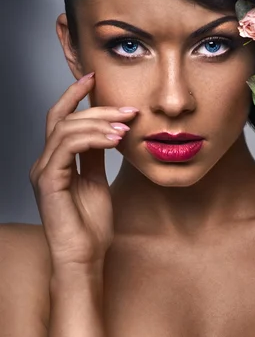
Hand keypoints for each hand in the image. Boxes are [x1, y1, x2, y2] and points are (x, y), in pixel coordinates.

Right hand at [29, 72, 138, 271]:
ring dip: (98, 123)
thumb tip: (107, 129)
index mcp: (56, 161)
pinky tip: (114, 140)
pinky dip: (92, 139)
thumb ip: (95, 155)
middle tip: (128, 109)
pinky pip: (67, 148)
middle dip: (97, 108)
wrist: (85, 257)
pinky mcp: (47, 182)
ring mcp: (43, 171)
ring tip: (125, 126)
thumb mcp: (96, 180)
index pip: (61, 119)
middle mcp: (45, 163)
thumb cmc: (90, 225)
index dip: (75, 95)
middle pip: (65, 119)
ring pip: (65, 129)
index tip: (94, 78)